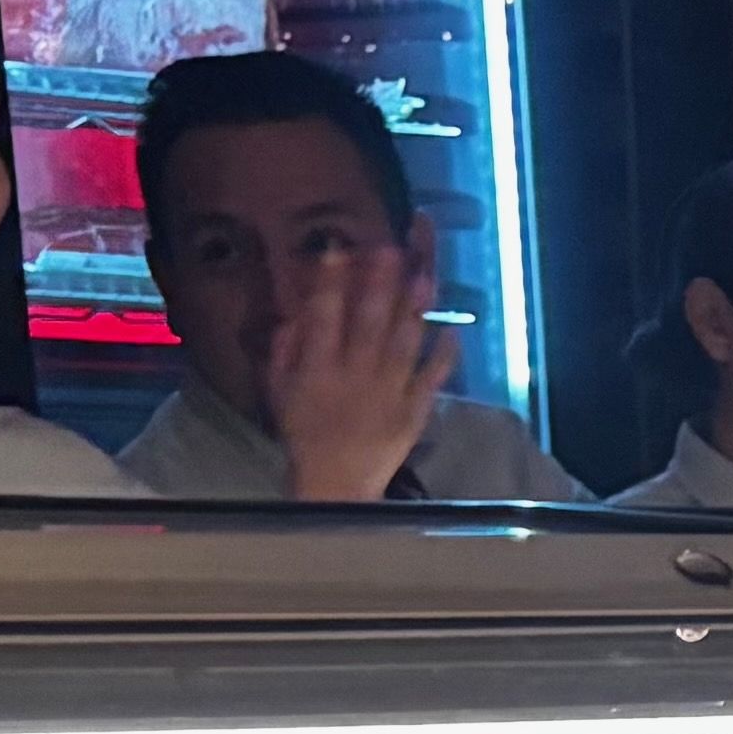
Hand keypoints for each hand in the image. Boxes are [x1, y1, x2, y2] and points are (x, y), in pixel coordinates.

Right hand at [263, 240, 451, 501]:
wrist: (336, 485)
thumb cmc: (304, 433)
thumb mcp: (280, 391)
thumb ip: (285, 350)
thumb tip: (294, 313)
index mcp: (319, 369)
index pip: (324, 317)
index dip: (332, 281)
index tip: (339, 248)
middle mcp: (356, 375)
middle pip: (370, 322)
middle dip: (380, 283)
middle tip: (390, 248)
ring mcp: (389, 392)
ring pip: (405, 344)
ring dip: (415, 308)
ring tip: (425, 276)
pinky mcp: (415, 411)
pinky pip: (432, 380)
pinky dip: (444, 356)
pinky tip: (452, 330)